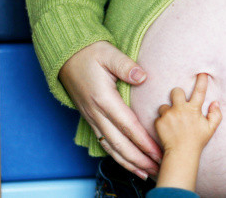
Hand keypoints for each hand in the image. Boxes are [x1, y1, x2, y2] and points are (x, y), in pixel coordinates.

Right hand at [58, 40, 162, 180]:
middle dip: (140, 159)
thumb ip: (126, 66)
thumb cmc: (91, 53)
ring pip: (111, 147)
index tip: (158, 152)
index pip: (128, 125)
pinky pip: (105, 143)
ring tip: (147, 173)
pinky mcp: (91, 119)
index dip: (143, 141)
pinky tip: (129, 163)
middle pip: (120, 143)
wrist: (67, 55)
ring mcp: (92, 118)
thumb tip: (142, 77)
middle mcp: (96, 113)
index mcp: (104, 98)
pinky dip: (117, 156)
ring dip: (129, 162)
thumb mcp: (109, 53)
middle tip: (158, 168)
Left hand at [155, 73, 221, 153]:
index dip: (201, 80)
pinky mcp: (159, 122)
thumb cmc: (197, 141)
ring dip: (168, 110)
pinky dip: (162, 121)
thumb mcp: (210, 129)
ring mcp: (168, 115)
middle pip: (176, 91)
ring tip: (172, 120)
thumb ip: (216, 115)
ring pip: (164, 105)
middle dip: (177, 94)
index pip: (199, 91)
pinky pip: (159, 116)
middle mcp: (180, 109)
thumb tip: (215, 103)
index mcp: (194, 109)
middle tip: (179, 102)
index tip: (202, 72)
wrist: (181, 154)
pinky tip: (167, 128)